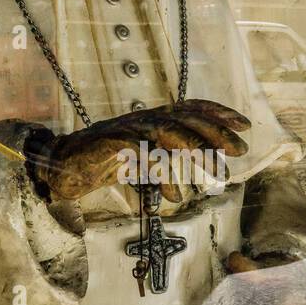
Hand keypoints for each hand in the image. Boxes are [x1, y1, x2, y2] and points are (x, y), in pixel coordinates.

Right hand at [32, 99, 249, 201]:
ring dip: (196, 151)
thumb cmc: (102, 164)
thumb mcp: (140, 163)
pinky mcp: (111, 143)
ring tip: (216, 172)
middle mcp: (141, 118)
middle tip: (239, 150)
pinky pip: (143, 156)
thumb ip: (162, 164)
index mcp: (151, 118)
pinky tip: (173, 197)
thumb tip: (186, 185)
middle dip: (216, 131)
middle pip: (185, 117)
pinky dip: (161, 176)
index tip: (244, 124)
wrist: (61, 167)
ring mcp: (126, 128)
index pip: (189, 107)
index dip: (218, 112)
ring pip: (168, 131)